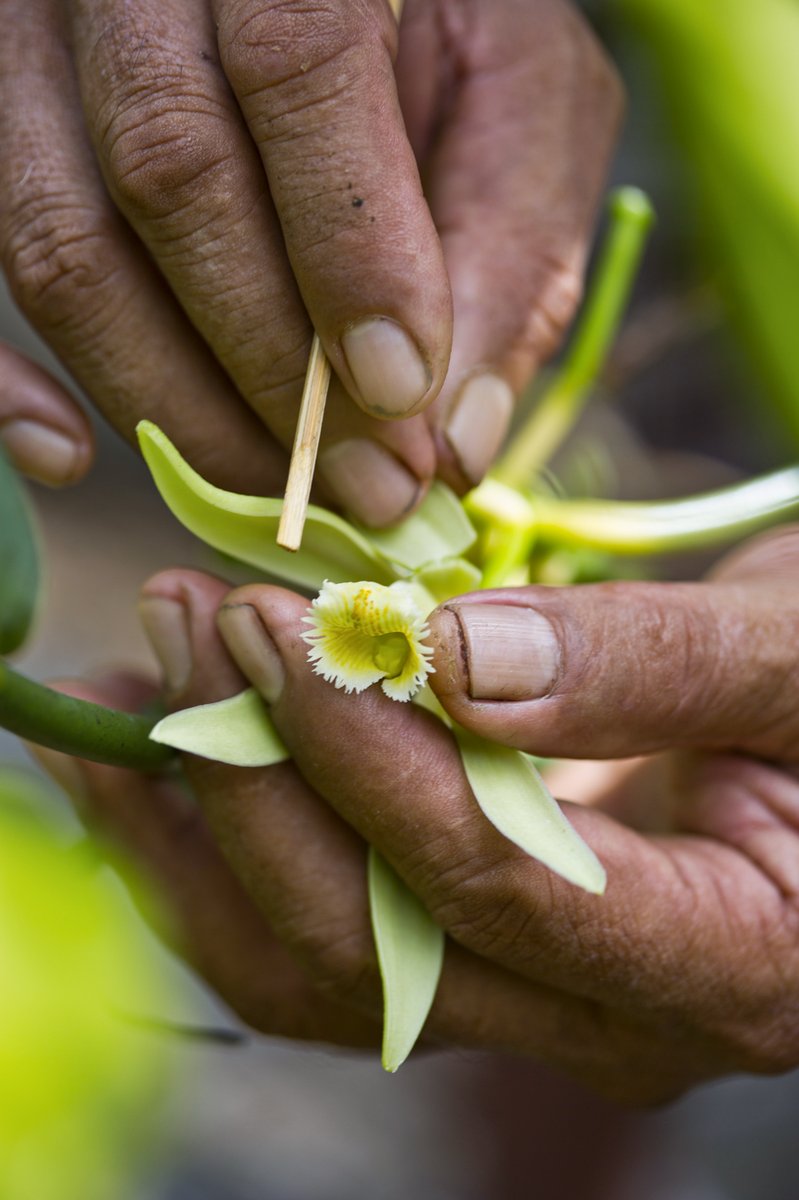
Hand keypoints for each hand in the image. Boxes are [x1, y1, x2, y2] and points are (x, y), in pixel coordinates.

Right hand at [0, 0, 620, 519]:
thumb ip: (510, 242)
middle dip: (271, 370)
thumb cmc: (449, 24)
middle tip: (367, 489)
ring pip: (61, 239)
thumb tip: (457, 440)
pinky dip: (8, 380)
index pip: (296, 66)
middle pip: (168, 176)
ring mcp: (37, 41)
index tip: (404, 403)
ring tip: (278, 494)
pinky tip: (74, 459)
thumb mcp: (523, 95)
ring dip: (173, 404)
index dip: (347, 257)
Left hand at [32, 528, 798, 1101]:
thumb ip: (653, 663)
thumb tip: (459, 660)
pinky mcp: (473, 946)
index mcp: (730, 963)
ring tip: (124, 688)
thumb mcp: (796, 655)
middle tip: (182, 620)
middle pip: (378, 948)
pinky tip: (163, 752)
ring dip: (201, 829)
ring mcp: (533, 997)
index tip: (268, 623)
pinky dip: (226, 845)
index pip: (500, 887)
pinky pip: (320, 932)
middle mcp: (612, 1018)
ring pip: (320, 966)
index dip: (369, 759)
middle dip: (256, 781)